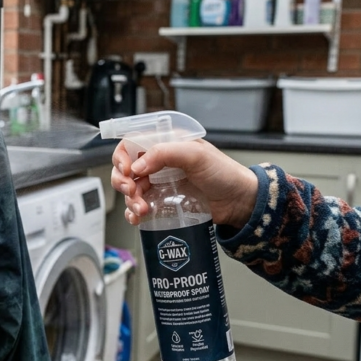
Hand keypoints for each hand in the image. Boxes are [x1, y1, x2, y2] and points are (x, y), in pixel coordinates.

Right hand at [111, 139, 259, 227]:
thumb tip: (138, 165)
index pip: (131, 143)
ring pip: (130, 190)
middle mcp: (159, 162)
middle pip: (125, 168)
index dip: (122, 157)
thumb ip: (165, 153)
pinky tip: (138, 218)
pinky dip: (133, 213)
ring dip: (130, 201)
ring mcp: (159, 183)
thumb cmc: (224, 173)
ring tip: (141, 209)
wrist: (239, 203)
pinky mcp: (162, 202)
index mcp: (165, 144)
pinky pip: (139, 207)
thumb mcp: (196, 155)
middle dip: (123, 181)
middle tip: (132, 191)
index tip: (127, 171)